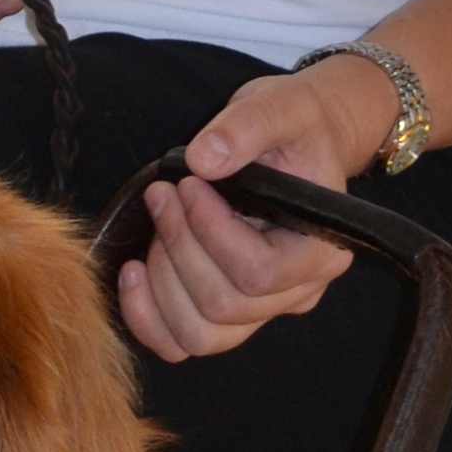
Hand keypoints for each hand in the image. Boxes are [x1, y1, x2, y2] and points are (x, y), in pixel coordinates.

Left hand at [115, 54, 390, 361]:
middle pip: (224, 305)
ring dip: (160, 282)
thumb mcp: (279, 107)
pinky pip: (182, 343)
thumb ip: (245, 126)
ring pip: (200, 336)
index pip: (260, 272)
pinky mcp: (229, 313)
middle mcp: (297, 291)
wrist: (300, 140)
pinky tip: (131, 272)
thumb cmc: (295, 125)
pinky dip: (147, 317)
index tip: (188, 184)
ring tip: (154, 226)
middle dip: (179, 247)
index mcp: (320, 250)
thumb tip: (203, 158)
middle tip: (163, 195)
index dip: (211, 232)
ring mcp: (263, 309)